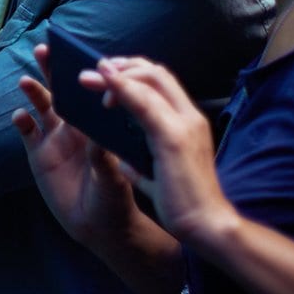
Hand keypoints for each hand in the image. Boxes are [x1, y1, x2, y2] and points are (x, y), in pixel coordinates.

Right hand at [11, 43, 142, 246]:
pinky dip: (22, 121)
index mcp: (98, 125)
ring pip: (42, 105)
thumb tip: (95, 137)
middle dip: (53, 68)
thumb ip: (102, 158)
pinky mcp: (38, 154)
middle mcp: (76, 126)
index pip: (89, 92)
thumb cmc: (115, 199)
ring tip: (26, 80)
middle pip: (62, 89)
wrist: (100, 227)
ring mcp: (55, 138)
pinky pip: (27, 132)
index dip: (82, 73)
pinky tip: (20, 116)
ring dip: (34, 91)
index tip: (77, 56)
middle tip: (44, 50)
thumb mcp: (113, 179)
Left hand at [92, 56, 240, 244]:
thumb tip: (123, 161)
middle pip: (156, 72)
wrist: (207, 226)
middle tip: (92, 73)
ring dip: (115, 75)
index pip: (162, 83)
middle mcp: (189, 118)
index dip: (133, 73)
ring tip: (86, 78)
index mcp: (186, 124)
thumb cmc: (185, 204)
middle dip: (121, 66)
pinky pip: (145, 104)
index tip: (107, 75)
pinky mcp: (173, 138)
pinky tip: (104, 85)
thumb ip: (142, 163)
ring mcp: (184, 125)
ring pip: (150, 81)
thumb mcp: (159, 175)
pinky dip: (122, 88)